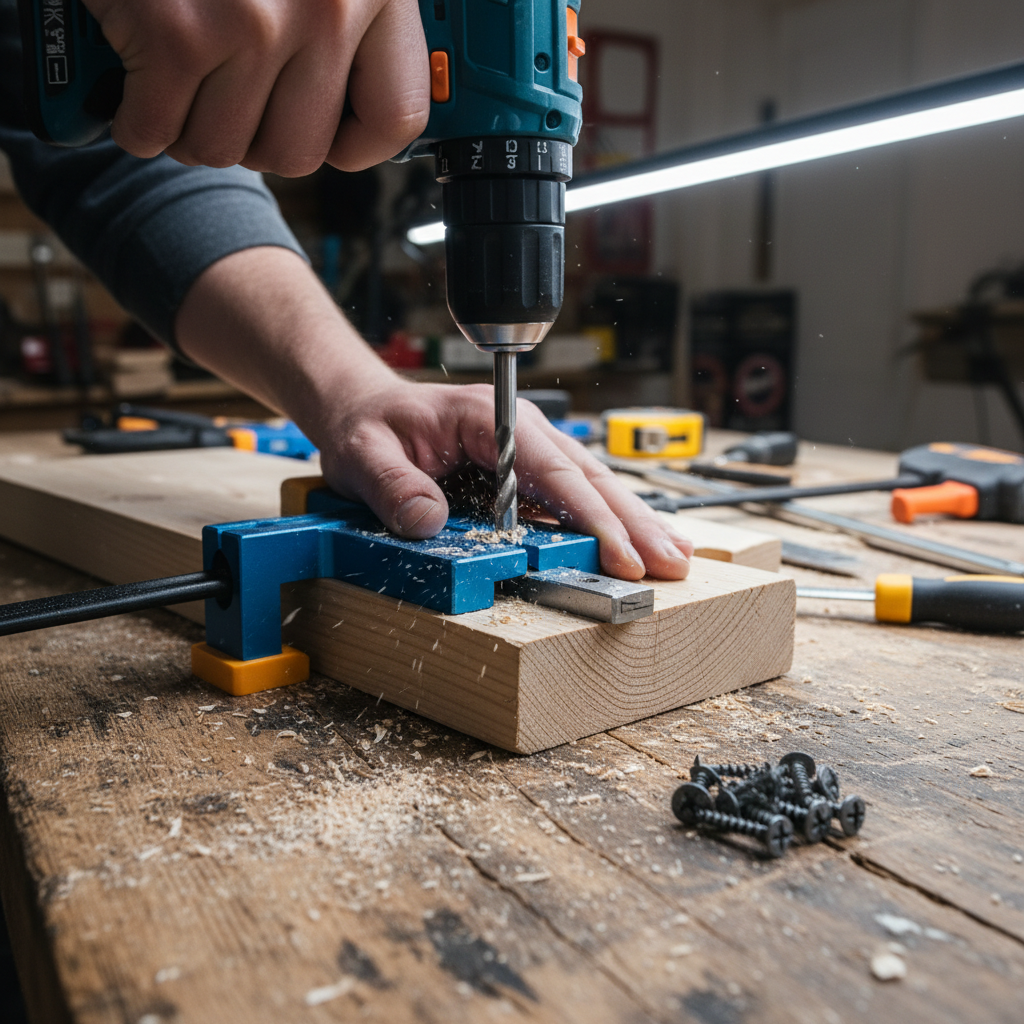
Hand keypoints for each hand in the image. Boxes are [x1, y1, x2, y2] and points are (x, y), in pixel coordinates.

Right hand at [86, 0, 429, 175]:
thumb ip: (350, 25)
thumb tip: (351, 122)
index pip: (396, 117)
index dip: (355, 145)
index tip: (329, 139)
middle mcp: (326, 10)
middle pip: (299, 152)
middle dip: (255, 142)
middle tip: (229, 104)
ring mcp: (253, 23)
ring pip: (225, 147)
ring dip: (191, 129)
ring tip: (183, 85)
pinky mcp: (178, 31)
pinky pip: (158, 129)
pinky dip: (137, 121)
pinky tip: (136, 86)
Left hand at [315, 380, 694, 580]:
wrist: (364, 410)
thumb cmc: (369, 425)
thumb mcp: (365, 455)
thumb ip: (395, 487)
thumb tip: (430, 520)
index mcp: (490, 419)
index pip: (554, 470)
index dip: (593, 515)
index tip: (621, 554)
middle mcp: (519, 432)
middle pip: (588, 477)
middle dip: (633, 521)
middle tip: (672, 561)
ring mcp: (525, 452)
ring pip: (590, 487)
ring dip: (630, 523)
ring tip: (671, 556)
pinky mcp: (522, 475)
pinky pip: (571, 498)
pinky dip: (605, 522)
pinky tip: (631, 544)